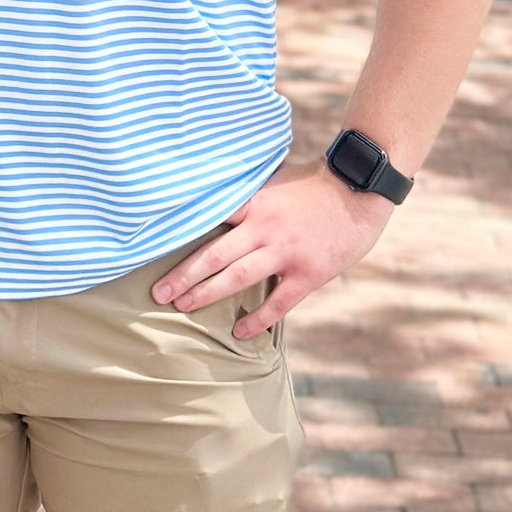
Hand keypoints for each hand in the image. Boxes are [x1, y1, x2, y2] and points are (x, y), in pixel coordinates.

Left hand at [150, 156, 393, 338]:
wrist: (357, 193)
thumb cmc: (312, 184)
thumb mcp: (273, 180)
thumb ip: (246, 193)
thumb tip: (212, 192)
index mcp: (254, 202)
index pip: (210, 216)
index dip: (182, 231)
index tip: (154, 244)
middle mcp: (264, 228)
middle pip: (215, 254)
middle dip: (184, 274)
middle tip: (158, 292)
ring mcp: (285, 253)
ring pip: (238, 278)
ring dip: (208, 294)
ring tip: (183, 307)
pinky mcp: (308, 275)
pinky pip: (278, 303)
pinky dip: (258, 319)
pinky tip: (240, 331)